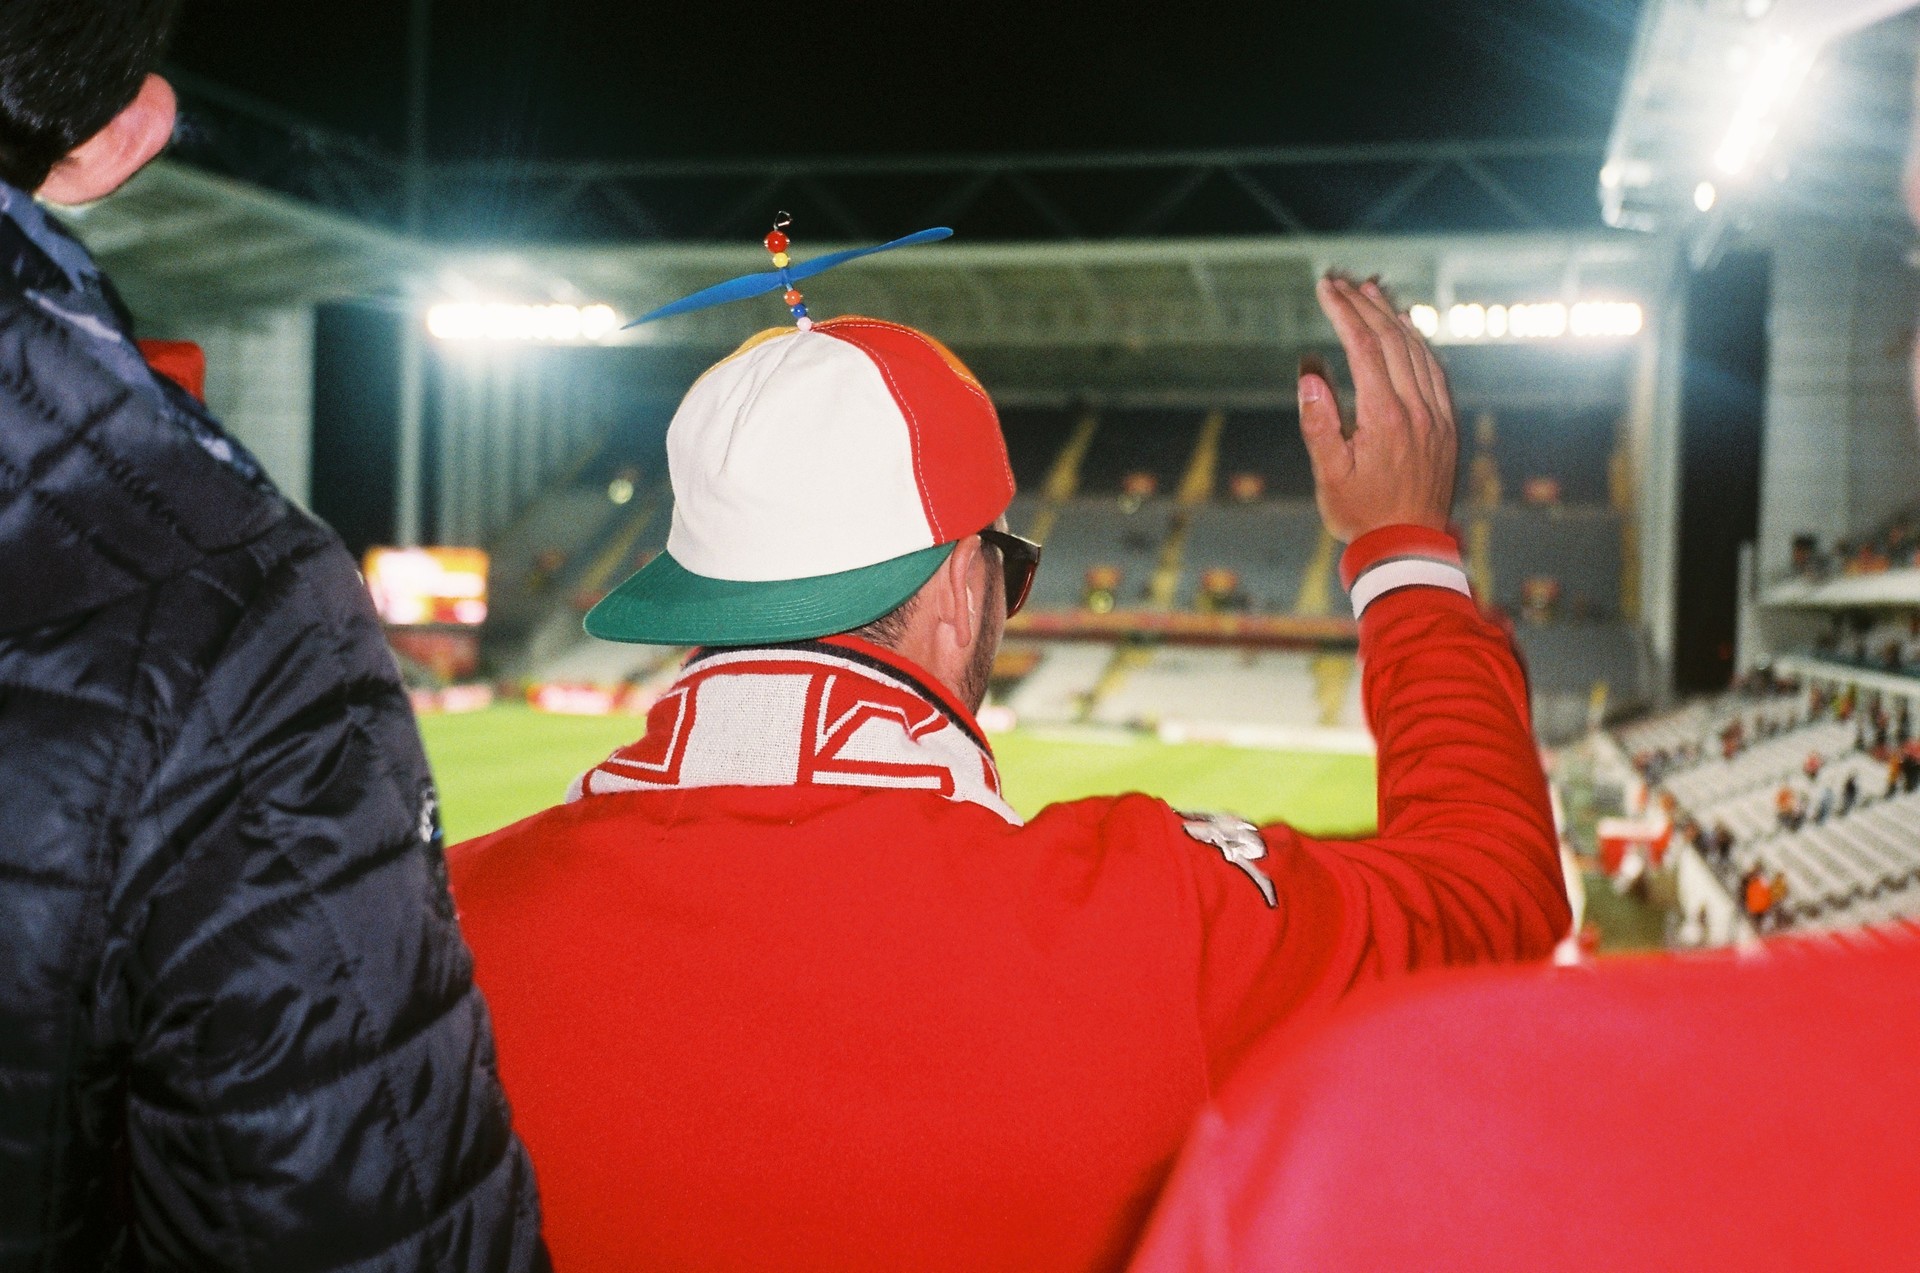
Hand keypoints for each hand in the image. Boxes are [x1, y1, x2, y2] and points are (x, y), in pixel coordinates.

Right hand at [1298, 276, 1457, 542]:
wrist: (1409, 547)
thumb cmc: (1361, 516)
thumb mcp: (1329, 476)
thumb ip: (1319, 425)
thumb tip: (1310, 377)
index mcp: (1384, 417)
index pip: (1363, 347)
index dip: (1344, 312)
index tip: (1325, 288)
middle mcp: (1416, 409)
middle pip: (1392, 340)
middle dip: (1365, 305)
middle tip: (1342, 280)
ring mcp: (1436, 416)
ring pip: (1417, 350)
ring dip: (1393, 317)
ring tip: (1371, 291)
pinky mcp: (1446, 425)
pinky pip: (1436, 371)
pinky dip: (1419, 343)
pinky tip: (1406, 331)